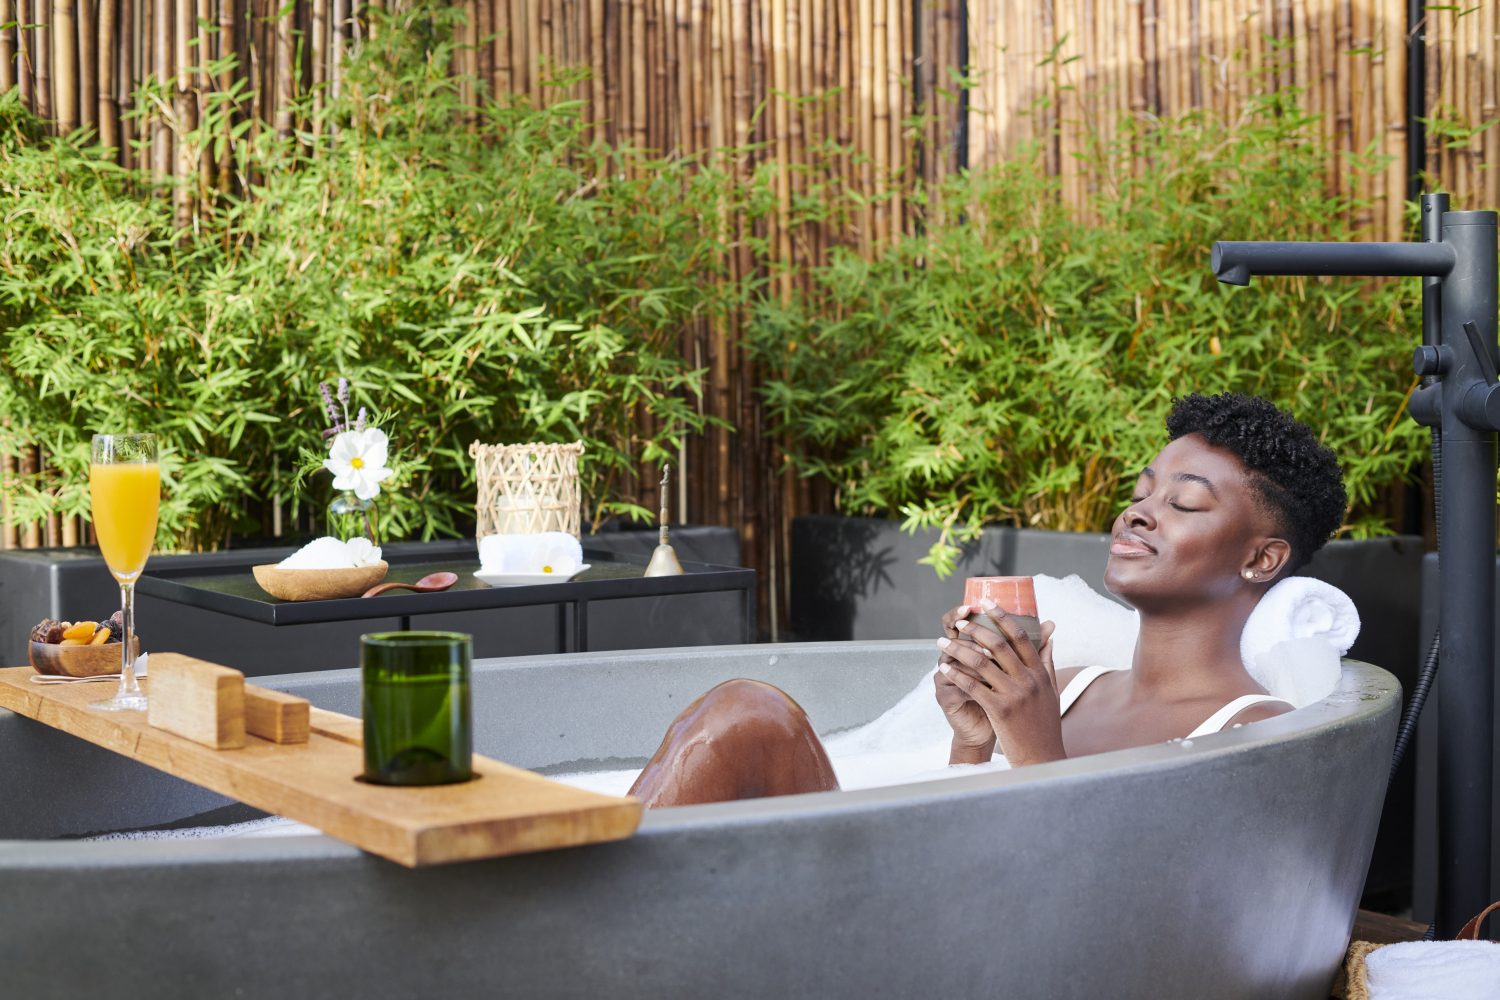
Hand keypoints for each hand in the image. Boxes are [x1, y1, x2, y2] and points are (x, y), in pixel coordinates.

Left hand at [937, 603, 1064, 766]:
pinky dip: (957, 674)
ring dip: (958, 649)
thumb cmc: (1044, 724)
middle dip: (976, 629)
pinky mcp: (1000, 710)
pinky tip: (945, 668)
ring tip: (942, 642)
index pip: (1022, 637)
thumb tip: (1050, 636)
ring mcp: (1014, 695)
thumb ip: (1047, 662)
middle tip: (959, 622)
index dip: (1003, 617)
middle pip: (999, 645)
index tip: (988, 604)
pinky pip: (973, 686)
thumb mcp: (1051, 691)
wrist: (1042, 757)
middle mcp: (1029, 680)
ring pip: (982, 663)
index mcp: (1040, 673)